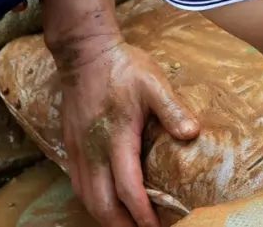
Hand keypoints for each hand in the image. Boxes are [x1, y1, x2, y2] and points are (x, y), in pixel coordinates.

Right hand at [56, 38, 199, 226]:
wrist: (85, 53)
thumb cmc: (123, 67)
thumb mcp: (154, 83)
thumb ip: (172, 109)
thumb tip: (192, 133)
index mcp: (117, 137)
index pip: (128, 187)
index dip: (141, 213)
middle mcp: (93, 150)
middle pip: (101, 203)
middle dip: (120, 224)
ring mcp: (78, 149)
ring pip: (86, 197)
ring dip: (104, 216)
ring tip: (124, 224)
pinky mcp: (70, 145)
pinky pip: (77, 183)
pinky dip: (90, 200)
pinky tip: (103, 202)